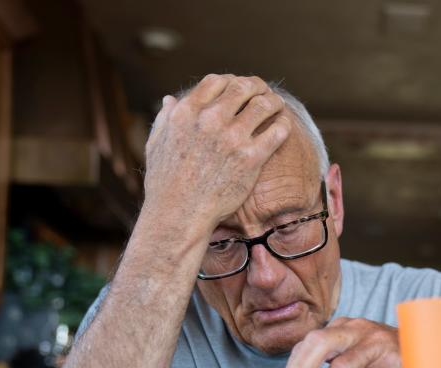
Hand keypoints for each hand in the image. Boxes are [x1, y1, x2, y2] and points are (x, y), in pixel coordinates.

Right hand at [142, 74, 290, 230]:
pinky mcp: (251, 158)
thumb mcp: (156, 144)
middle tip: (264, 92)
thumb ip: (165, 118)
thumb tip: (170, 99)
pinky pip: (277, 132)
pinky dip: (283, 125)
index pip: (217, 81)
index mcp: (187, 113)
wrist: (179, 214)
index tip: (239, 87)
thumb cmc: (165, 183)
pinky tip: (284, 126)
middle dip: (257, 86)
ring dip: (274, 102)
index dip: (232, 81)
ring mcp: (232, 138)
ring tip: (278, 106)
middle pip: (243, 87)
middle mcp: (210, 120)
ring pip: (264, 105)